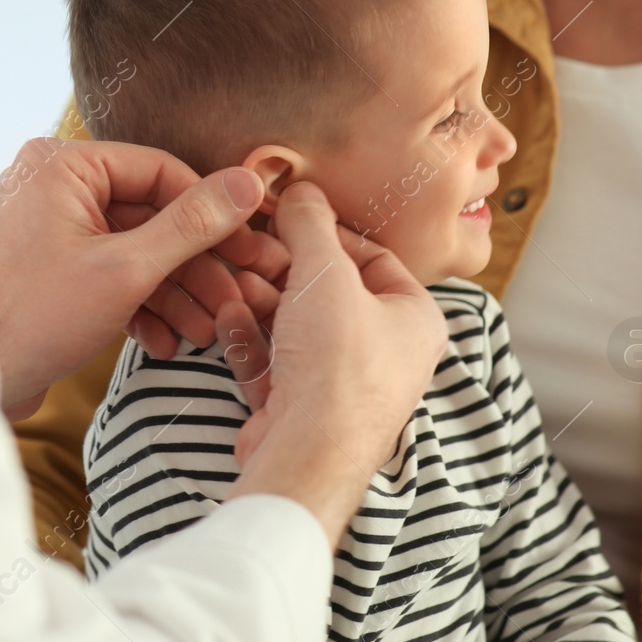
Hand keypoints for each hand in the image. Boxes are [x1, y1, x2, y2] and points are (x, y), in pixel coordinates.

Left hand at [0, 138, 278, 418]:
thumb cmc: (32, 317)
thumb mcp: (126, 269)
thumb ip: (191, 225)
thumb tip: (250, 183)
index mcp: (62, 165)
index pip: (161, 171)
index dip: (213, 213)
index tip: (251, 248)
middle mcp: (53, 186)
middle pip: (151, 215)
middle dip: (196, 267)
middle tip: (240, 298)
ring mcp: (50, 229)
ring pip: (134, 251)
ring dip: (175, 294)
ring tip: (208, 333)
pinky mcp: (51, 270)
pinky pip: (109, 276)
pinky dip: (140, 307)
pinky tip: (168, 343)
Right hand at [229, 182, 446, 543]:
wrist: (307, 452)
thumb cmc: (337, 365)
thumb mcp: (324, 273)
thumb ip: (309, 224)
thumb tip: (301, 190)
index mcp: (414, 318)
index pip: (372, 257)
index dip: (326, 233)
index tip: (286, 216)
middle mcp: (385, 353)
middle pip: (326, 292)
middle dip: (281, 268)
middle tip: (247, 247)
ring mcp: (341, 384)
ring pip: (295, 325)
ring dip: (259, 300)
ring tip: (232, 280)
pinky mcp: (301, 407)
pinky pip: (274, 359)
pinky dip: (250, 337)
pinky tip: (226, 317)